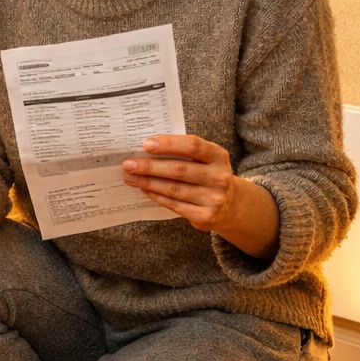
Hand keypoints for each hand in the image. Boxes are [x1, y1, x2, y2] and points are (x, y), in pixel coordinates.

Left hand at [121, 134, 279, 258]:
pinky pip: (175, 204)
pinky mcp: (205, 216)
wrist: (231, 205)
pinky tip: (144, 189)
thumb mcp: (206, 160)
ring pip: (174, 189)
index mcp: (219, 156)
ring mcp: (213, 198)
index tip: (146, 144)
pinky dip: (156, 196)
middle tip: (128, 164)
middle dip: (149, 166)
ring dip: (147, 182)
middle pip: (178, 170)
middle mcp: (219, 177)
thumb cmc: (208, 174)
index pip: (193, 145)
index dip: (168, 144)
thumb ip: (183, 152)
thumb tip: (146, 149)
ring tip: (130, 177)